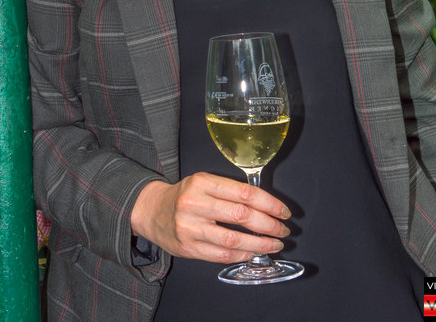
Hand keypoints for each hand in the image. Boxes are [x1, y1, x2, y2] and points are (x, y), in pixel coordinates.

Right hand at [131, 173, 290, 263]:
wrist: (152, 211)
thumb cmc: (185, 195)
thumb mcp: (204, 182)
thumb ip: (229, 190)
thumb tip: (265, 204)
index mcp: (203, 182)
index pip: (244, 193)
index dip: (269, 203)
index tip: (284, 211)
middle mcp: (196, 203)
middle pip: (241, 215)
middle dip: (269, 225)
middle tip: (284, 230)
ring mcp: (190, 227)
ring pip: (233, 238)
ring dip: (259, 244)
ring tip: (274, 245)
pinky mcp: (188, 248)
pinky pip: (221, 254)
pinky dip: (241, 254)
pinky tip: (253, 252)